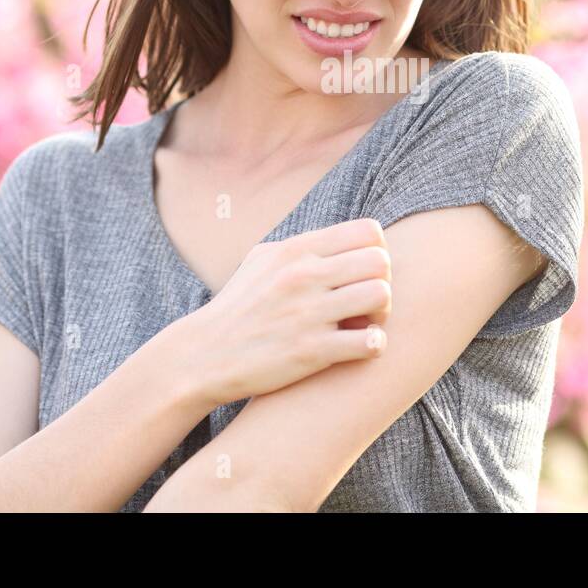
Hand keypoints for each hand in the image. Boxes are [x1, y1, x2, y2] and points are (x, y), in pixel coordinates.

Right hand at [183, 217, 392, 406]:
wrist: (204, 356)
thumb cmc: (238, 307)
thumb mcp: (262, 261)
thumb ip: (302, 245)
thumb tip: (339, 237)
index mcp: (295, 250)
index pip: (368, 232)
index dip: (376, 252)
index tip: (362, 275)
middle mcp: (303, 276)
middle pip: (380, 262)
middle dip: (383, 283)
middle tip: (368, 304)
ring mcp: (308, 313)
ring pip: (380, 296)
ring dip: (381, 314)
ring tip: (365, 325)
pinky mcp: (312, 352)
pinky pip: (371, 342)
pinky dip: (374, 345)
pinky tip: (359, 347)